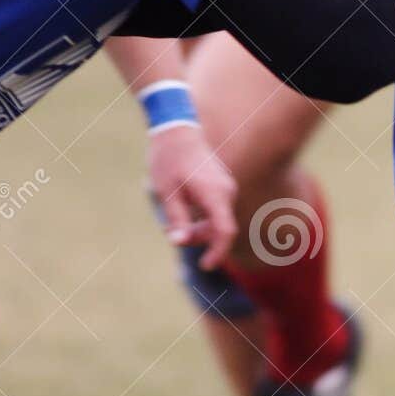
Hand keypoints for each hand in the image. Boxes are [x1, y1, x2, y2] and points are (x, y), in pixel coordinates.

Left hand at [147, 125, 236, 269]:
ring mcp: (227, 187)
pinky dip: (203, 216)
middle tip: (172, 234)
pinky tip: (183, 210)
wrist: (176, 129)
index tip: (205, 266)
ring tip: (173, 223)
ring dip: (199, 227)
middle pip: (220, 227)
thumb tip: (179, 242)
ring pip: (219, 219)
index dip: (217, 252)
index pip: (225, 231)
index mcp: (215, 194)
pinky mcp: (223, 185)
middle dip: (199, 237)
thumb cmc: (169, 160)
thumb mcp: (167, 192)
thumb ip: (177, 219)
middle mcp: (227, 191)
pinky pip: (217, 209)